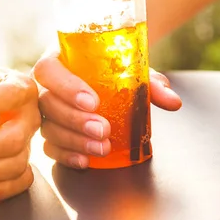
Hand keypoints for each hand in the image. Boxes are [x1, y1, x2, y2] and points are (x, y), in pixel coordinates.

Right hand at [32, 50, 181, 168]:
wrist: (109, 71)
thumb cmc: (114, 67)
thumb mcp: (132, 69)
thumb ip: (151, 83)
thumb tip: (172, 101)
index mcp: (59, 58)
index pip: (48, 70)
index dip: (66, 87)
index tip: (93, 101)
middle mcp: (48, 84)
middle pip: (47, 103)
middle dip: (76, 120)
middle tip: (103, 129)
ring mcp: (47, 109)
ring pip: (48, 127)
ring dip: (74, 140)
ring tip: (102, 147)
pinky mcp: (52, 130)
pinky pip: (49, 146)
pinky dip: (66, 155)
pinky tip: (85, 160)